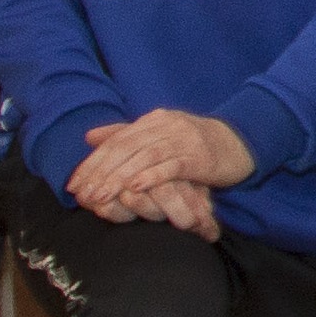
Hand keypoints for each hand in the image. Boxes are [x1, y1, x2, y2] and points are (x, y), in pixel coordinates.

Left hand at [68, 109, 254, 227]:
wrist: (241, 142)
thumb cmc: (195, 144)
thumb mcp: (159, 135)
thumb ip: (125, 134)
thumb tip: (89, 137)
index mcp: (152, 120)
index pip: (115, 141)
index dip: (92, 163)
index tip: (74, 184)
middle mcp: (165, 126)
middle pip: (125, 149)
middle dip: (100, 173)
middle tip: (83, 195)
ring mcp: (183, 140)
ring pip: (144, 158)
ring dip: (119, 178)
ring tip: (101, 196)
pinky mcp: (199, 157)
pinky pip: (171, 167)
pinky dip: (151, 177)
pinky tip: (134, 189)